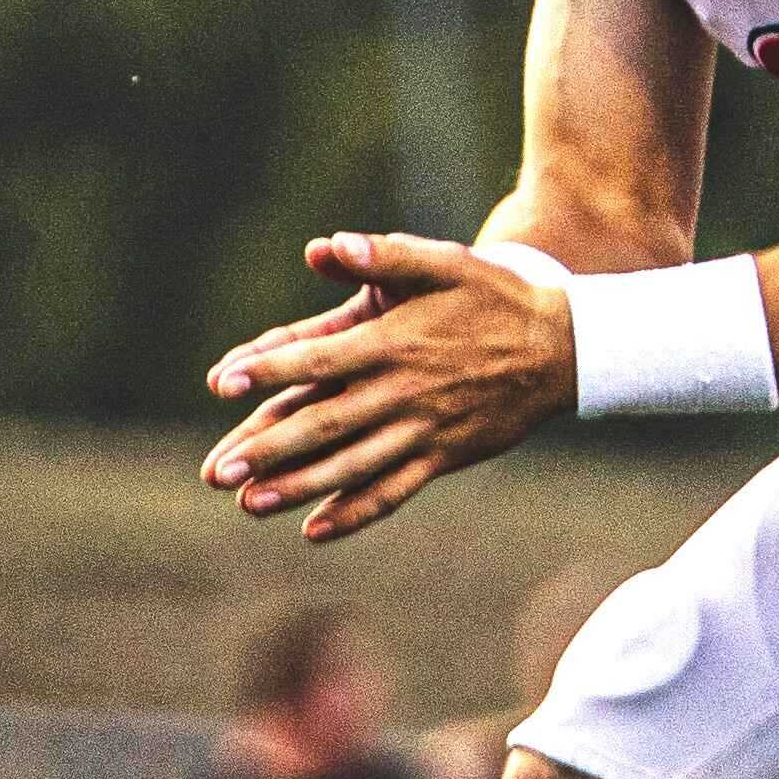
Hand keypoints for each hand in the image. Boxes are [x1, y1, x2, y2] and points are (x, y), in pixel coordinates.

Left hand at [201, 233, 573, 540]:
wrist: (562, 349)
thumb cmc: (493, 298)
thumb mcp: (442, 263)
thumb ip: (382, 255)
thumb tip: (322, 249)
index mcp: (392, 342)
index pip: (316, 359)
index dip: (267, 371)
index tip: (221, 383)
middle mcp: (402, 392)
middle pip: (323, 425)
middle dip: (266, 449)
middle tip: (216, 472)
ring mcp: (423, 431)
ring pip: (351, 466)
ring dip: (298, 487)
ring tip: (249, 504)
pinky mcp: (443, 457)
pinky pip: (393, 491)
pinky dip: (355, 512)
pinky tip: (316, 529)